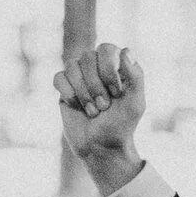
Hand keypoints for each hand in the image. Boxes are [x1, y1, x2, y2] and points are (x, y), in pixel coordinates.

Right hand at [57, 43, 146, 194]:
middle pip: (87, 57)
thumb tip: (125, 50)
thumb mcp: (136, 103)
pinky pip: (59, 78)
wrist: (101, 147)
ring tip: (92, 111)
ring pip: (71, 66)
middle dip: (95, 85)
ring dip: (83, 92)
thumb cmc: (121, 125)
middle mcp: (97, 66)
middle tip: (104, 106)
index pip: (106, 49)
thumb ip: (136, 76)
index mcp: (116, 66)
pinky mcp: (64, 88)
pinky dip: (69, 94)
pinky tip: (77, 107)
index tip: (116, 93)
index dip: (108, 69)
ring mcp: (79, 76)